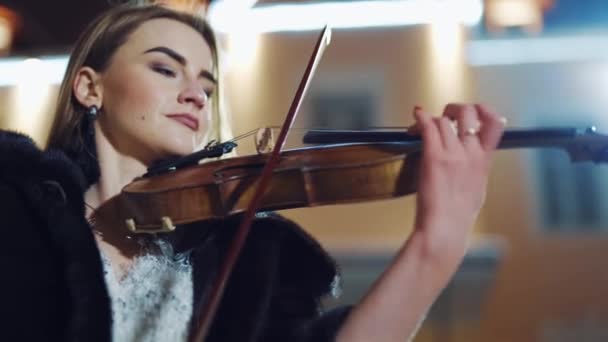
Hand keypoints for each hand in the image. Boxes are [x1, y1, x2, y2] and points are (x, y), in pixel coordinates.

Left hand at [411, 103, 504, 263]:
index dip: (486, 110)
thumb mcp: (477, 189)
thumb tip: (474, 161)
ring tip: (419, 126)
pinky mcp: (434, 157)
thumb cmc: (458, 215)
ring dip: (432, 119)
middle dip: (455, 109)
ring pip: (444, 120)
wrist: (445, 228)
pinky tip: (416, 116)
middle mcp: (471, 153)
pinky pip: (428, 127)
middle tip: (444, 116)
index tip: (475, 111)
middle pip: (468, 113)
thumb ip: (477, 169)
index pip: (496, 124)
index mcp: (484, 161)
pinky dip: (420, 118)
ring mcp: (452, 154)